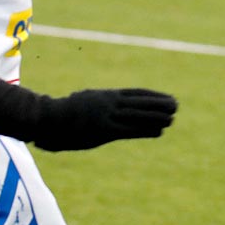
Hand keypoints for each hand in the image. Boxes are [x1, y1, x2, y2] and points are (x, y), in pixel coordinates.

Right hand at [33, 87, 178, 151]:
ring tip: (172, 118)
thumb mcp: (84, 100)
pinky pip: (130, 131)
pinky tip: (158, 131)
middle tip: (176, 105)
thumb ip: (99, 102)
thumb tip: (108, 102)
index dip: (152, 96)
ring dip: (156, 117)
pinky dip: (146, 130)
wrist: (48, 118)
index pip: (135, 93)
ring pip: (138, 116)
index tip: (165, 97)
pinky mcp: (104, 131)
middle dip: (159, 104)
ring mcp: (107, 117)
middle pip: (140, 103)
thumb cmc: (63, 112)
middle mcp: (109, 103)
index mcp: (105, 95)